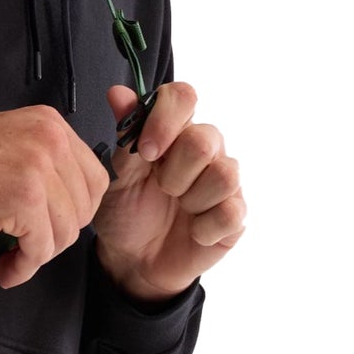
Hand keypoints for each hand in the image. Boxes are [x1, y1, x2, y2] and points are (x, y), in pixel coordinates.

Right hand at [0, 105, 108, 288]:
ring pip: (65, 232)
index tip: (48, 226)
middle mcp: (51, 139)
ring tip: (9, 259)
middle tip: (25, 247)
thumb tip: (66, 204)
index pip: (94, 178)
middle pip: (83, 208)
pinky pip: (40, 249)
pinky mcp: (24, 198)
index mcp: (49, 124)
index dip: (74, 212)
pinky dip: (23, 267)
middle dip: (56, 236)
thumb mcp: (6, 144)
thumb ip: (40, 162)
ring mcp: (39, 168)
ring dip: (38, 255)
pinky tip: (3, 268)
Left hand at [93, 82, 245, 301]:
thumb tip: (118, 93)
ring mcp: (224, 182)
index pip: (183, 97)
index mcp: (173, 131)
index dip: (166, 118)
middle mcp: (205, 149)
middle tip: (161, 189)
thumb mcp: (117, 175)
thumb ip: (125, 136)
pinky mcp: (236, 215)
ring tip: (177, 207)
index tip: (147, 152)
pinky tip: (191, 231)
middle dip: (174, 172)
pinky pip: (231, 212)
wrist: (133, 260)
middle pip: (205, 140)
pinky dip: (203, 227)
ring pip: (224, 175)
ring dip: (190, 199)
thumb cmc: (126, 210)